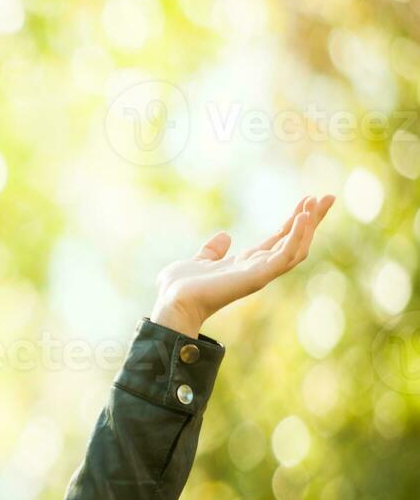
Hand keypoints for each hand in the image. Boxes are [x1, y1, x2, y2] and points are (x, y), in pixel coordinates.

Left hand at [152, 193, 336, 331]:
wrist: (171, 302)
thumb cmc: (180, 287)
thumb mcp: (198, 260)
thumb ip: (213, 250)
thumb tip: (225, 237)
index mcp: (247, 264)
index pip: (280, 239)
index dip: (295, 220)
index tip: (310, 200)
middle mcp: (258, 268)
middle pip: (295, 241)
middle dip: (312, 220)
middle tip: (329, 197)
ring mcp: (260, 273)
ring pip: (296, 248)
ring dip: (308, 225)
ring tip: (317, 202)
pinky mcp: (257, 276)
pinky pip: (284, 256)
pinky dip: (296, 238)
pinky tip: (302, 218)